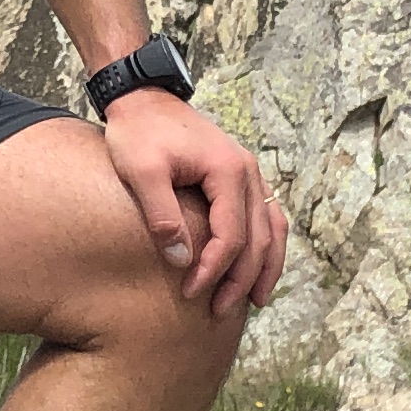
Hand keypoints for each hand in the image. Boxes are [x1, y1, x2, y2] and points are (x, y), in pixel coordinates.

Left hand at [102, 87, 287, 319]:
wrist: (144, 99)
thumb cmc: (138, 132)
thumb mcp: (141, 171)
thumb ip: (161, 214)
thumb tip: (181, 260)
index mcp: (228, 171)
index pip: (231, 234)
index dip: (214, 269)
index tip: (191, 292)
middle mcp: (249, 172)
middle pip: (257, 238)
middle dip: (240, 279)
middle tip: (219, 311)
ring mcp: (250, 174)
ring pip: (272, 229)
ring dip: (265, 268)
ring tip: (253, 302)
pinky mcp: (242, 178)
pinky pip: (267, 217)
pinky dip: (268, 246)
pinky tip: (258, 270)